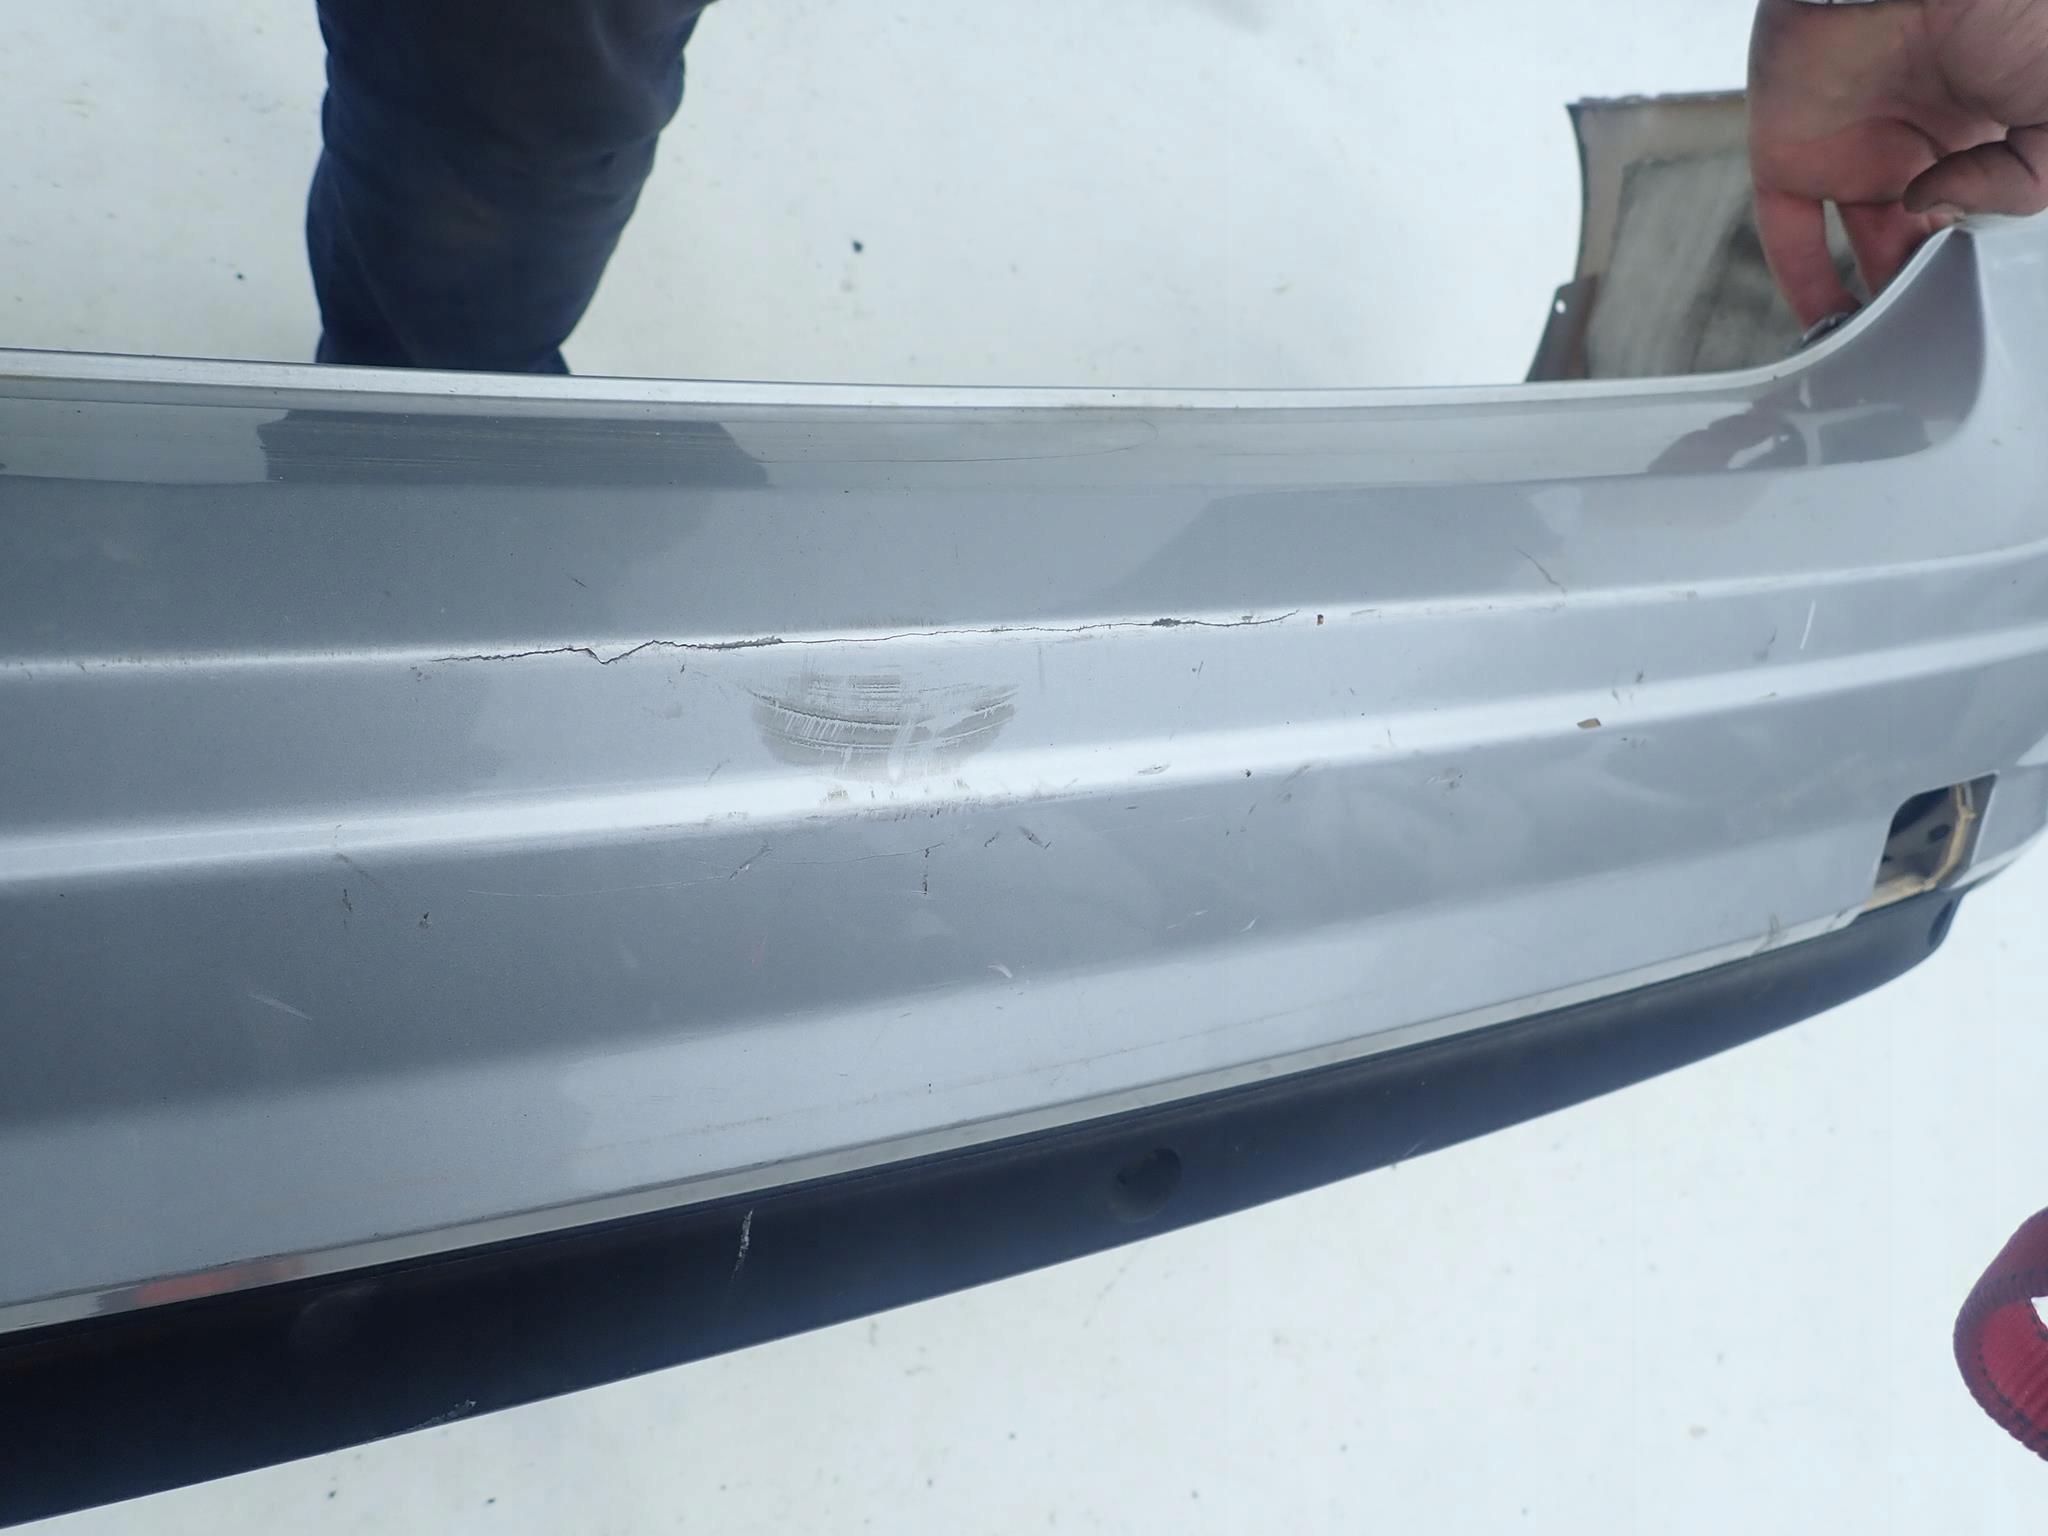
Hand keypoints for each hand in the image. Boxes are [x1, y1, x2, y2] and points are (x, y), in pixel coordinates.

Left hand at [1748, 0, 2047, 324]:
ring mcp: (1855, 145)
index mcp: (1990, 122)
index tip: (1992, 293)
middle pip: (1926, 234)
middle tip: (1940, 332)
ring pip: (1862, 244)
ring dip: (1873, 298)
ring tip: (1890, 348)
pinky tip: (1824, 330)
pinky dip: (1801, 283)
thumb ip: (2028, 180)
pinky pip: (1787, 232)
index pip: (1989, 205)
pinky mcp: (1790, 150)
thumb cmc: (2003, 7)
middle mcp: (1922, 138)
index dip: (1990, 247)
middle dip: (1934, 284)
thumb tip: (1946, 216)